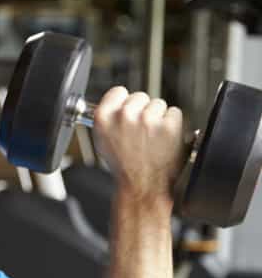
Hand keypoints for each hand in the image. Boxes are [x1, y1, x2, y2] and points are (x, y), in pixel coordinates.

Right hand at [93, 87, 184, 201]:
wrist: (142, 185)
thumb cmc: (124, 167)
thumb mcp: (102, 141)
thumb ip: (107, 119)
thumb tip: (114, 105)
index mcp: (104, 117)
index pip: (118, 91)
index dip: (124, 101)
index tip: (129, 110)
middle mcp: (124, 115)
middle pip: (140, 96)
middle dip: (143, 110)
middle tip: (141, 131)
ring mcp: (148, 119)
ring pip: (158, 104)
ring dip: (159, 118)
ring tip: (153, 138)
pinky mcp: (168, 125)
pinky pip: (174, 113)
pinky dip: (173, 125)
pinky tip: (164, 139)